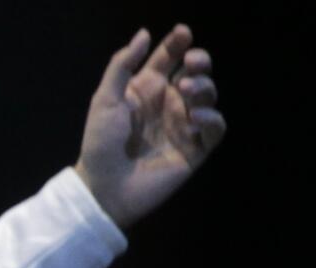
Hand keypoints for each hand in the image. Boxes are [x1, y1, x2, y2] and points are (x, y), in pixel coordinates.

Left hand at [74, 24, 225, 228]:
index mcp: (147, 90)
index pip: (169, 59)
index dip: (177, 43)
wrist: (104, 187)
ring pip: (208, 97)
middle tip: (192, 61)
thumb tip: (144, 33)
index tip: (182, 34)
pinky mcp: (194, 150)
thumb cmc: (100, 143)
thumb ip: (122, 66)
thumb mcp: (105, 100)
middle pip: (196, 73)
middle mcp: (168, 104)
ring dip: (204, 87)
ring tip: (187, 89)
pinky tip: (196, 118)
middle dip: (200, 61)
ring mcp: (183, 126)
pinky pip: (215, 129)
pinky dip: (212, 119)